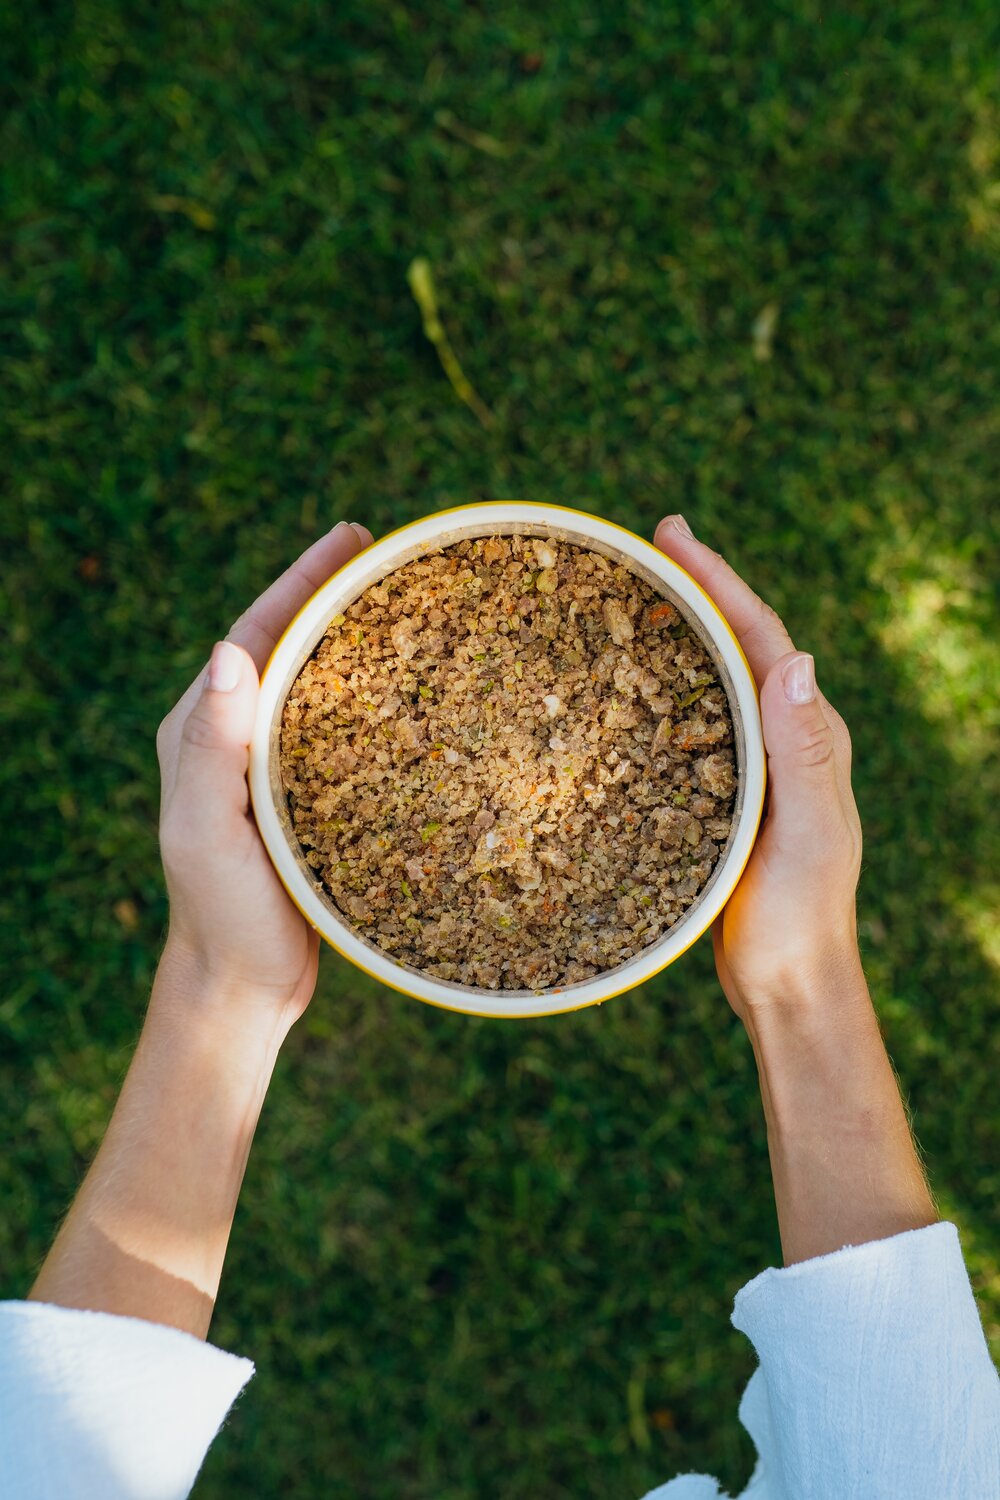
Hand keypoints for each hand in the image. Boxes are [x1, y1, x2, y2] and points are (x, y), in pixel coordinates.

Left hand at [156, 520, 373, 1027]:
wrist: (243, 988)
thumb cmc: (224, 915)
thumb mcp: (209, 832)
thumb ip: (213, 748)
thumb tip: (231, 651)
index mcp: (203, 731)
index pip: (254, 632)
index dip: (300, 580)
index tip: (350, 537)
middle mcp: (235, 739)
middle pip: (288, 645)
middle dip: (332, 593)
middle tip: (387, 553)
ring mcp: (271, 768)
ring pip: (318, 684)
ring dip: (356, 640)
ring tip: (408, 604)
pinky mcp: (307, 799)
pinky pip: (341, 729)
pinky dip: (376, 698)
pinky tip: (417, 693)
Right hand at [654, 514, 863, 1024]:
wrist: (788, 981)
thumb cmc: (801, 916)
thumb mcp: (810, 834)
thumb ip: (804, 755)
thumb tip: (797, 658)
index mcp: (808, 735)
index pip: (762, 637)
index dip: (718, 580)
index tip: (672, 534)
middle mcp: (782, 739)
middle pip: (736, 644)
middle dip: (696, 588)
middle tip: (649, 541)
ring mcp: (750, 766)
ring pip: (710, 680)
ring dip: (676, 631)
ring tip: (631, 591)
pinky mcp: (719, 795)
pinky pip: (688, 724)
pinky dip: (658, 689)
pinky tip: (621, 686)